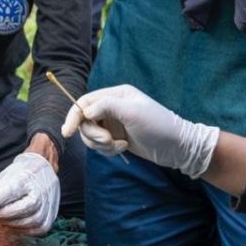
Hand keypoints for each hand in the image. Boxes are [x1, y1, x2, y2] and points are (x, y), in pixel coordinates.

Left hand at [0, 152, 59, 234]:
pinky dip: (18, 229)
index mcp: (28, 179)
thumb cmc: (22, 174)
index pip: (9, 192)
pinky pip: (30, 231)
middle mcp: (41, 194)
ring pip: (22, 223)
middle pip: (16, 210)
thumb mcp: (7, 177)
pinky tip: (10, 224)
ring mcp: (46, 209)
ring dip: (7, 223)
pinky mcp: (46, 222)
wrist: (44, 173)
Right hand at [61, 84, 219, 176]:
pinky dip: (107, 150)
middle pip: (85, 121)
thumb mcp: (132, 112)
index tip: (68, 133)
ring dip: (101, 144)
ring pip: (91, 135)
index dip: (74, 117)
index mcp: (116, 95)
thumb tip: (84, 111)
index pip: (85, 103)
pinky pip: (100, 145)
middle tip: (109, 142)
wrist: (177, 147)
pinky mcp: (117, 137)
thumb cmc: (158, 126)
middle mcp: (112, 107)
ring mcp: (114, 123)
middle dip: (94, 134)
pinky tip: (123, 149)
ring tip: (118, 147)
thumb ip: (106, 106)